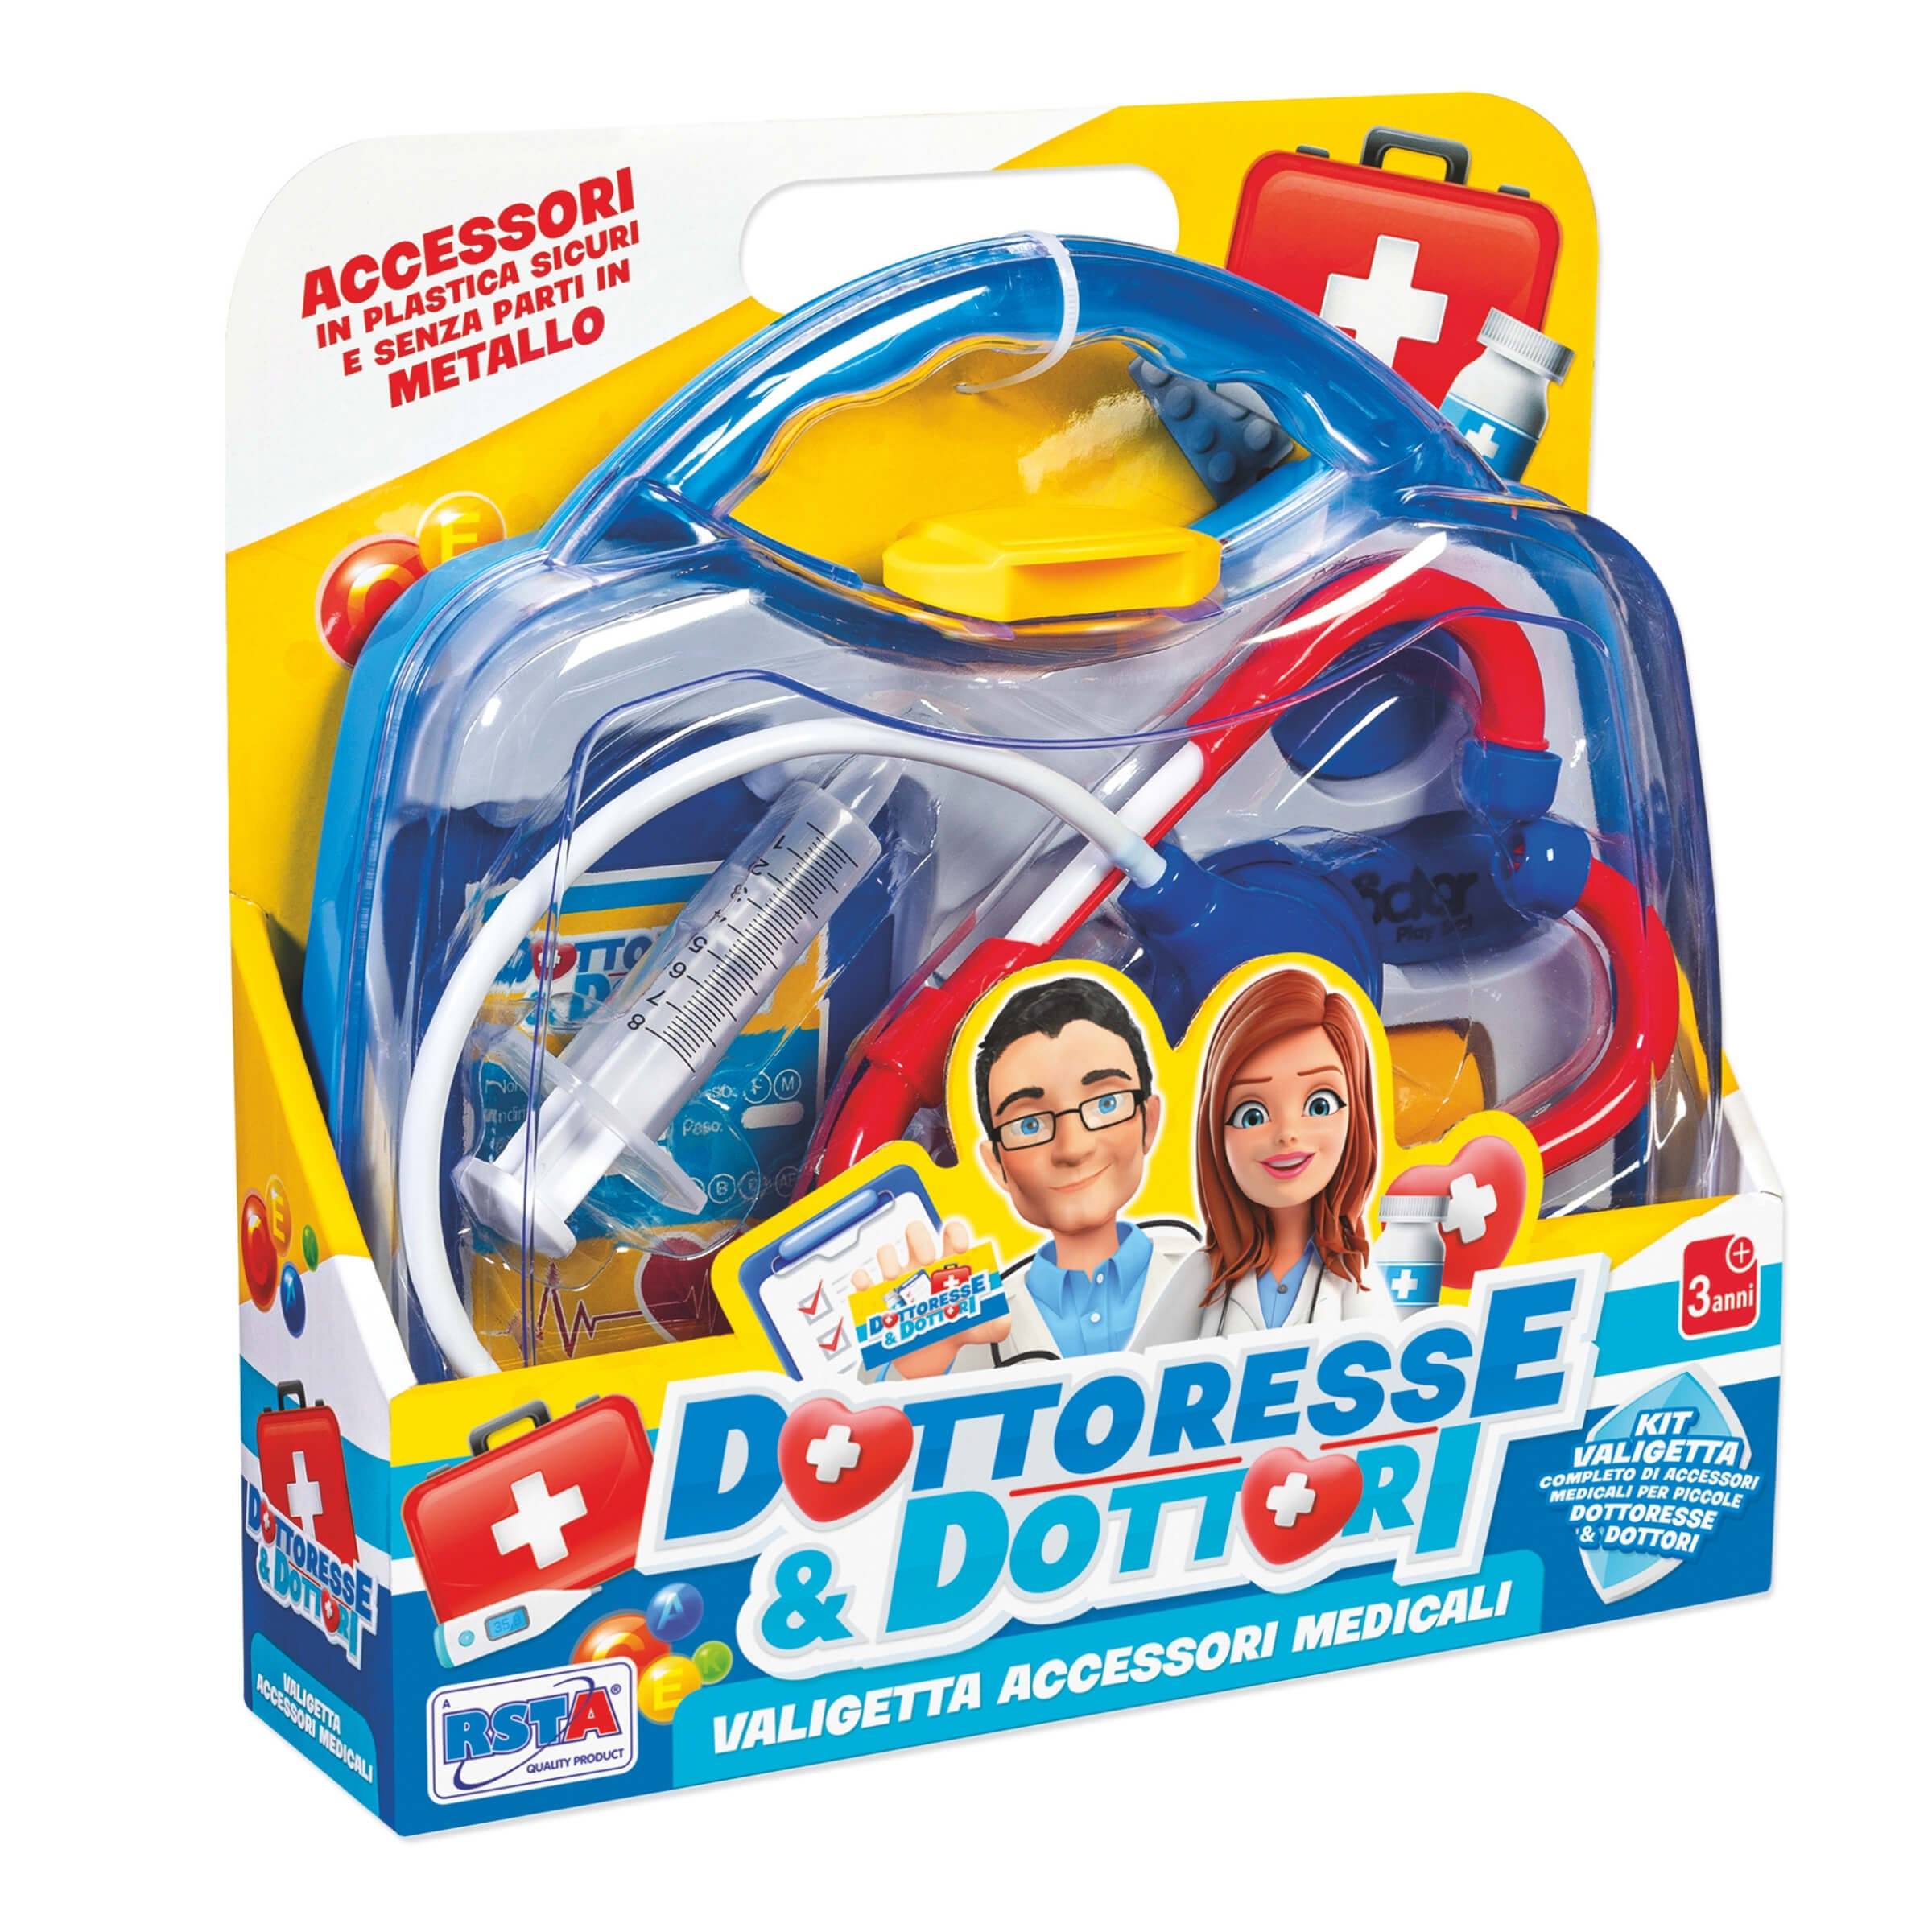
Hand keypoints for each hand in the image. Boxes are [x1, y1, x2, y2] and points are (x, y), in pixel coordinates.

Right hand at [849, 1215, 1009, 1376]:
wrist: (928, 1360)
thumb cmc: (950, 1332)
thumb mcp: (976, 1329)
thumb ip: (993, 1324)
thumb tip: (1003, 1318)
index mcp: (947, 1268)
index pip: (951, 1233)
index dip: (955, 1232)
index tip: (961, 1247)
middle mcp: (922, 1269)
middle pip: (916, 1233)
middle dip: (921, 1240)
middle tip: (928, 1262)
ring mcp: (899, 1282)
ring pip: (887, 1252)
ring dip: (890, 1260)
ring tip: (898, 1279)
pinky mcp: (880, 1298)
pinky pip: (865, 1281)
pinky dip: (863, 1280)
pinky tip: (870, 1288)